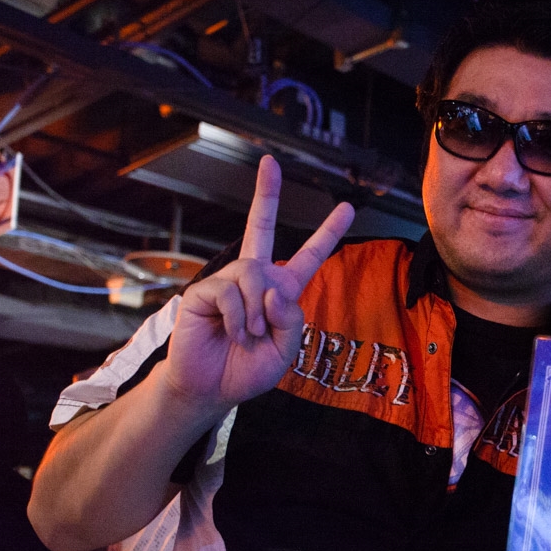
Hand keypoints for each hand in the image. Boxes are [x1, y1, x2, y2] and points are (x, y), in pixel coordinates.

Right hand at [163, 156, 353, 411]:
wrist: (212, 388)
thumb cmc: (248, 370)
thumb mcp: (285, 351)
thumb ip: (291, 321)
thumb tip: (273, 289)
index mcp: (281, 291)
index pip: (308, 257)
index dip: (327, 233)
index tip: (347, 207)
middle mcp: (254, 279)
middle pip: (259, 227)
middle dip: (265, 193)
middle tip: (270, 162)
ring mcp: (227, 282)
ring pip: (252, 273)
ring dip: (256, 313)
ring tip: (249, 336)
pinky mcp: (203, 291)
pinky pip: (229, 292)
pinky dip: (238, 318)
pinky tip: (232, 333)